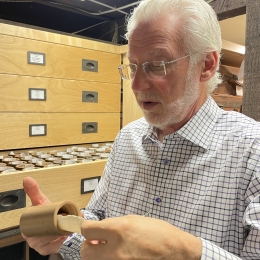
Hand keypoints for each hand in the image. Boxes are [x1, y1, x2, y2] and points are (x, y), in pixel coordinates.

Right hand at [21, 177, 66, 254]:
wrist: (52, 220)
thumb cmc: (45, 213)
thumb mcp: (40, 201)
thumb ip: (34, 191)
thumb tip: (27, 179)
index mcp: (27, 229)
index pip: (36, 229)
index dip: (48, 223)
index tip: (59, 216)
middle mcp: (33, 240)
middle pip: (46, 236)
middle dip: (57, 228)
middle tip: (66, 219)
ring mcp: (41, 246)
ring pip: (52, 241)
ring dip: (62, 233)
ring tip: (68, 225)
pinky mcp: (49, 249)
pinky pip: (56, 246)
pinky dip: (63, 239)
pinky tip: (66, 234)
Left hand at [80, 215, 201, 259]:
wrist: (174, 251)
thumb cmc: (157, 232)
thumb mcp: (134, 219)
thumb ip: (113, 225)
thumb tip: (99, 231)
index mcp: (118, 229)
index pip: (86, 229)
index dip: (86, 228)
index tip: (90, 229)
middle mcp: (115, 249)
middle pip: (84, 251)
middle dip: (89, 245)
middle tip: (97, 242)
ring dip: (97, 255)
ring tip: (108, 250)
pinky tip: (118, 256)